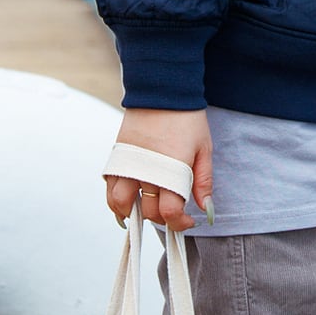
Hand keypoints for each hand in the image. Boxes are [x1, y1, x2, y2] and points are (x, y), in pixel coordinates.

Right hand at [106, 107, 212, 232]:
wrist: (163, 90)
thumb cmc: (187, 118)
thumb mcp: (204, 148)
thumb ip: (203, 181)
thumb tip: (206, 210)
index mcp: (171, 170)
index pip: (170, 212)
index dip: (180, 223)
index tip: (188, 221)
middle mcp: (147, 171)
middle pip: (148, 211)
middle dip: (161, 218)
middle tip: (170, 212)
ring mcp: (129, 163)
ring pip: (121, 203)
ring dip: (131, 213)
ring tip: (142, 212)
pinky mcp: (118, 155)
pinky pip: (109, 186)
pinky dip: (114, 199)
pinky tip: (124, 202)